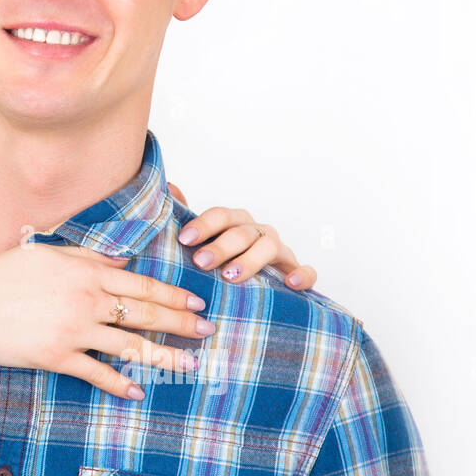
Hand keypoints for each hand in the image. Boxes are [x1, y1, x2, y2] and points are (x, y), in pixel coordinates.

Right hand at [0, 242, 215, 400]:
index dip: (173, 295)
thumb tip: (122, 261)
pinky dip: (119, 383)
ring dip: (163, 356)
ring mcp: (71, 330)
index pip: (140, 284)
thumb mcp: (47, 253)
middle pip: (144, 313)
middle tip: (207, 331)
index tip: (197, 303)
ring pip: (129, 345)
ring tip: (188, 364)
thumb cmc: (0, 274)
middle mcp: (84, 300)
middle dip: (181, 323)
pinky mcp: (55, 357)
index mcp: (84, 271)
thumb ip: (87, 257)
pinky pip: (96, 373)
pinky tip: (137, 390)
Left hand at [167, 182, 316, 291]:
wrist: (250, 287)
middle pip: (241, 233)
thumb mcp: (202, 242)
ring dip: (250, 260)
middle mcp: (257, 232)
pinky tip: (290, 282)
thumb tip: (170, 188)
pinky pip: (305, 270)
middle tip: (201, 262)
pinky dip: (301, 274)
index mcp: (235, 222)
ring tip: (231, 275)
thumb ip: (187, 220)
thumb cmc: (221, 261)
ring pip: (269, 247)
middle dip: (220, 247)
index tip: (183, 239)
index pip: (221, 215)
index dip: (203, 226)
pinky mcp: (295, 271)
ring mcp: (279, 251)